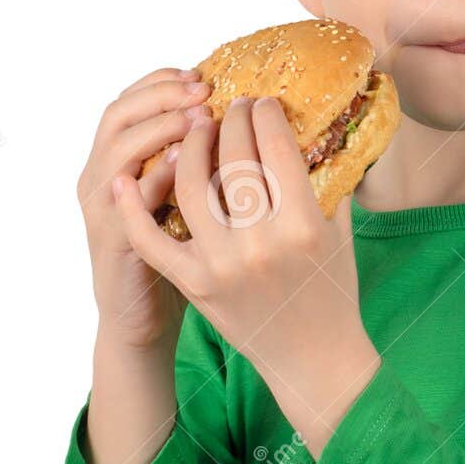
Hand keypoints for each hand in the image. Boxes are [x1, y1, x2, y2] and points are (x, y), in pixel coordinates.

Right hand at [76, 66, 210, 349]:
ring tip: (200, 118)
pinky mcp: (115, 244)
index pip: (130, 100)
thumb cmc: (176, 254)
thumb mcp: (184, 198)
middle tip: (205, 89)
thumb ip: (202, 160)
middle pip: (119, 114)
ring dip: (159, 129)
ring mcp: (102, 210)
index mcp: (117, 159)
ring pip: (119, 152)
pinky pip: (131, 205)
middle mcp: (100, 177)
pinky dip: (155, 180)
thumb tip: (256, 117)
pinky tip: (185, 166)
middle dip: (164, 95)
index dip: (162, 81)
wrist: (143, 319)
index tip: (202, 72)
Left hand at [114, 95, 380, 453]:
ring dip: (188, 147)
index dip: (264, 114)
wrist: (314, 360)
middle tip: (229, 107)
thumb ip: (327, 181)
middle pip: (234, 158)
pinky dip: (133, 208)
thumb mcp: (338, 233)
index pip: (275, 147)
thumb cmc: (332, 291)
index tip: (260, 102)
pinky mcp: (194, 284)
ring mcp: (221, 266)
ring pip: (191, 185)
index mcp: (303, 226)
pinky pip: (152, 240)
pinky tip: (126, 178)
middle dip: (230, 121)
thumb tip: (316, 126)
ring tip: (195, 131)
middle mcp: (261, 244)